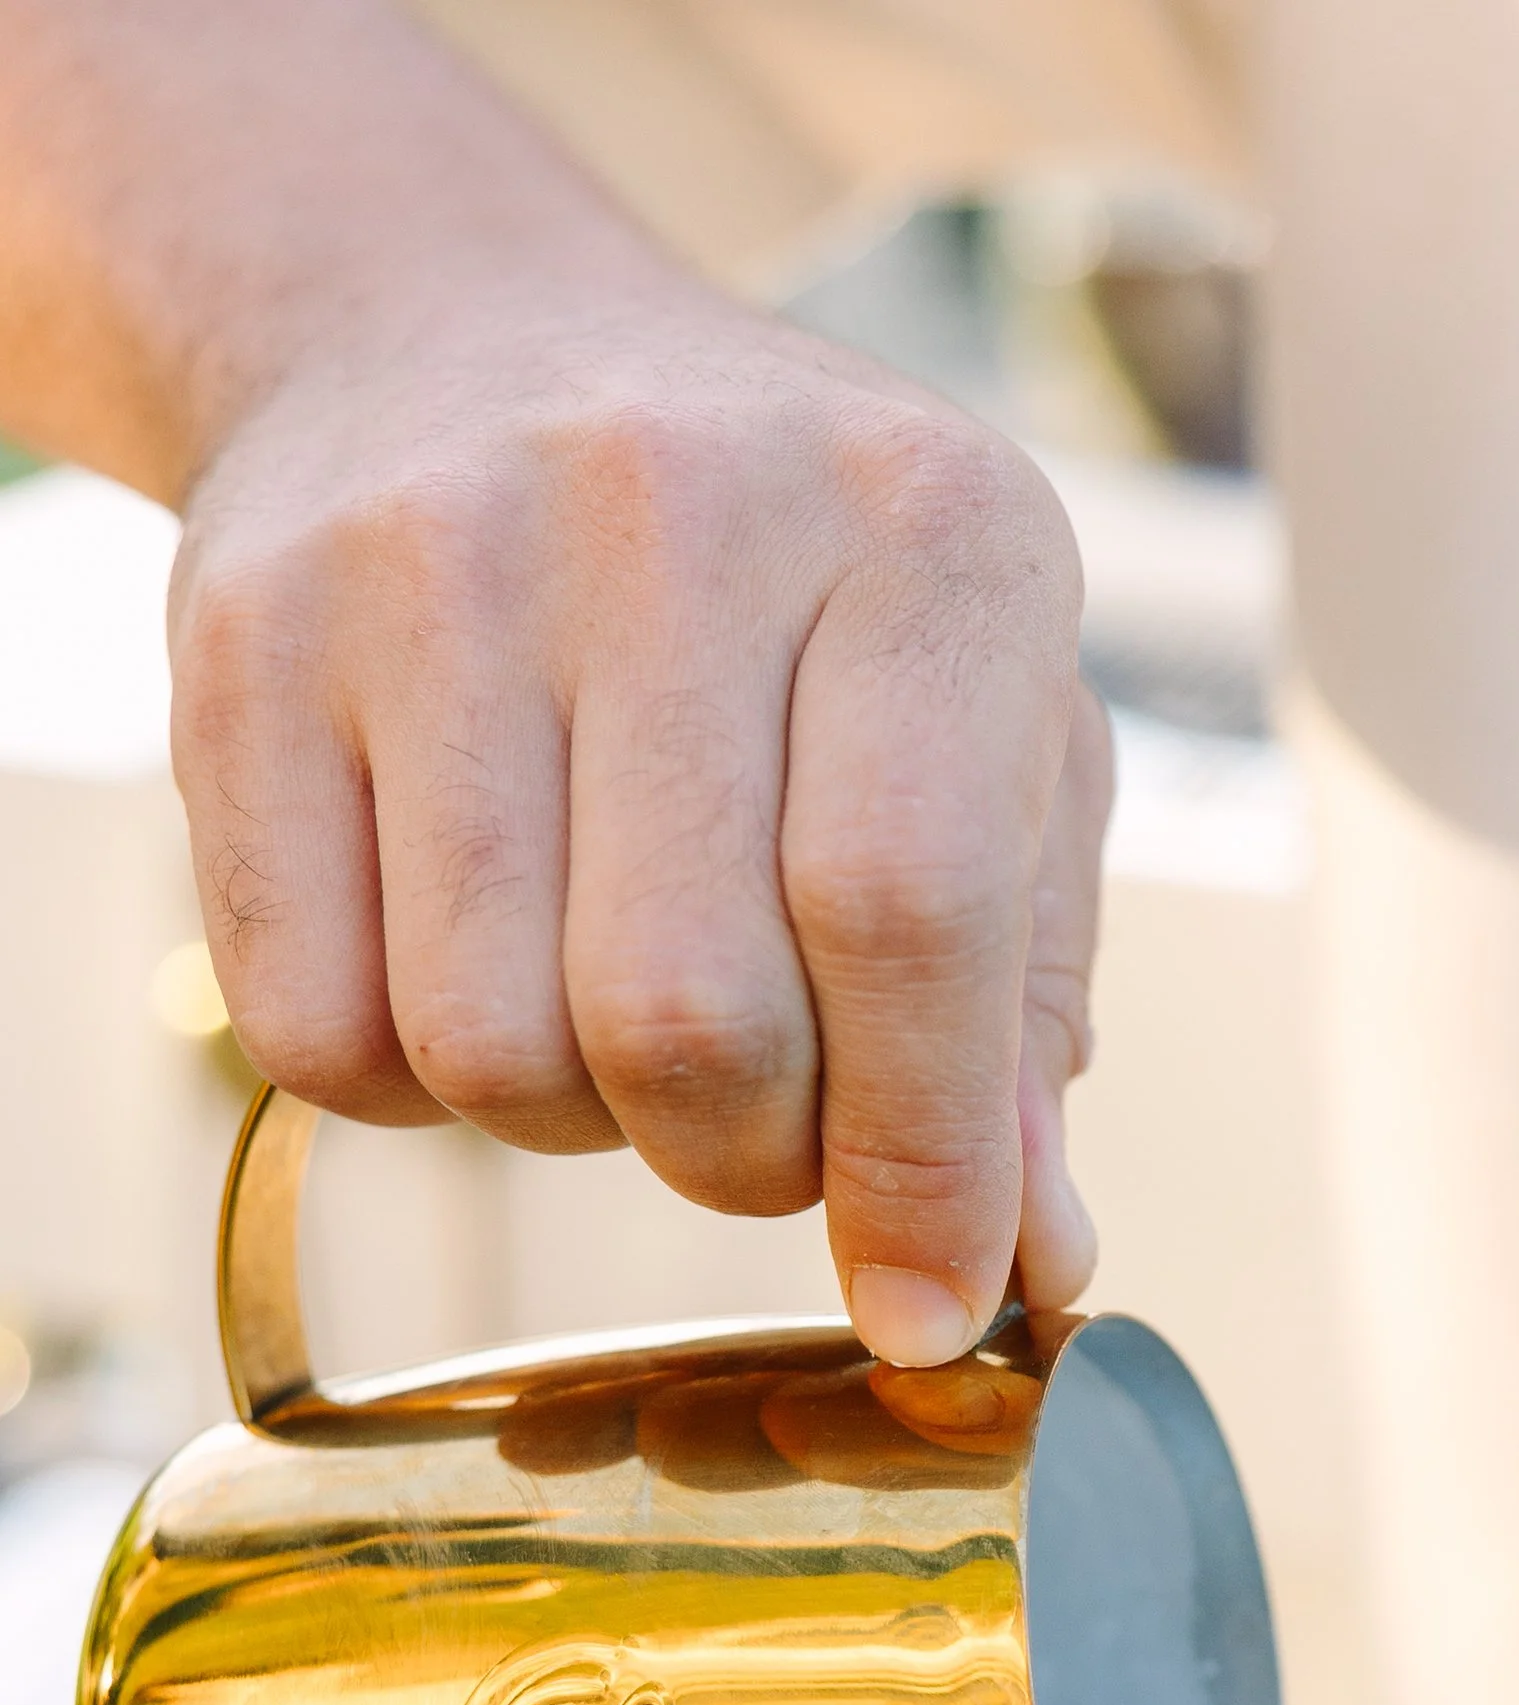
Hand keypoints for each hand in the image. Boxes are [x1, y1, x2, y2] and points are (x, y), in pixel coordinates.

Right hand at [173, 281, 1105, 1362]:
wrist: (461, 336)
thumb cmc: (788, 595)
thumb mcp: (982, 733)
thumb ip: (1019, 1006)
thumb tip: (1023, 1262)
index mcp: (924, 528)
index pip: (910, 916)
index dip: (920, 1167)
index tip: (926, 1307)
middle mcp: (674, 509)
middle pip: (688, 1023)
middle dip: (747, 1158)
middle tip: (765, 1115)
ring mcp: (433, 563)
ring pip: (495, 1053)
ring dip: (577, 1122)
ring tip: (614, 1004)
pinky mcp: (247, 646)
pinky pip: (320, 1034)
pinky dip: (411, 1084)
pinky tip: (473, 960)